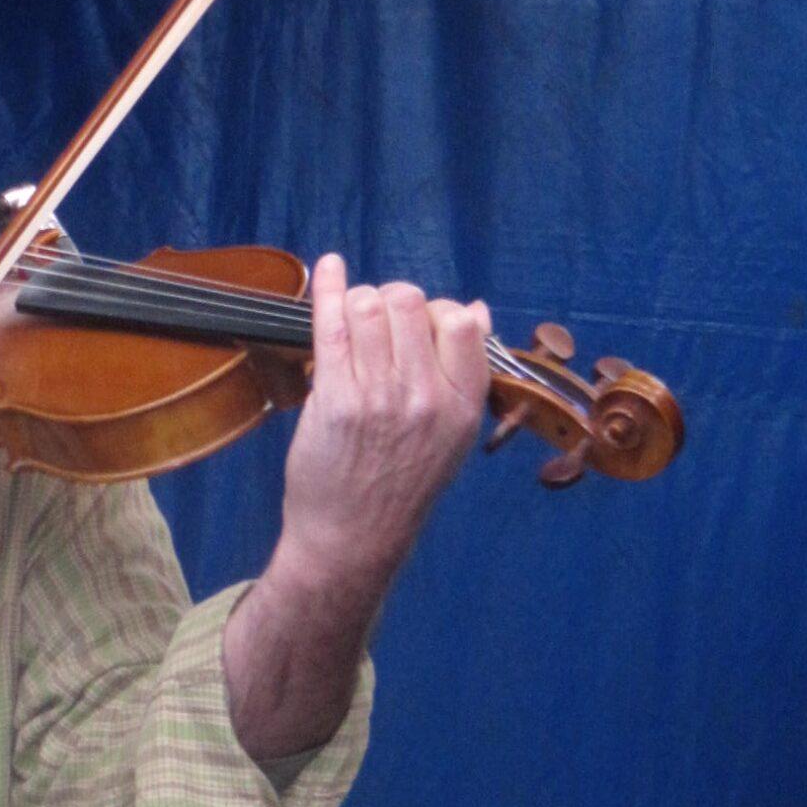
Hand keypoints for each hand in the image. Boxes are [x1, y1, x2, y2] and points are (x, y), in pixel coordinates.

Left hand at [275, 253, 489, 601]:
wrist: (353, 538)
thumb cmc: (400, 485)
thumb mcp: (453, 434)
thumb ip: (465, 372)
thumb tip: (477, 309)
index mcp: (463, 404)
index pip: (461, 321)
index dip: (436, 311)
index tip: (418, 326)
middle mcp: (425, 398)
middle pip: (410, 303)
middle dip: (390, 301)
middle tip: (377, 325)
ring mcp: (378, 397)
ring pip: (369, 307)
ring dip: (357, 303)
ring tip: (351, 324)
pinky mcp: (334, 400)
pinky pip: (331, 325)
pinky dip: (328, 288)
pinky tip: (329, 267)